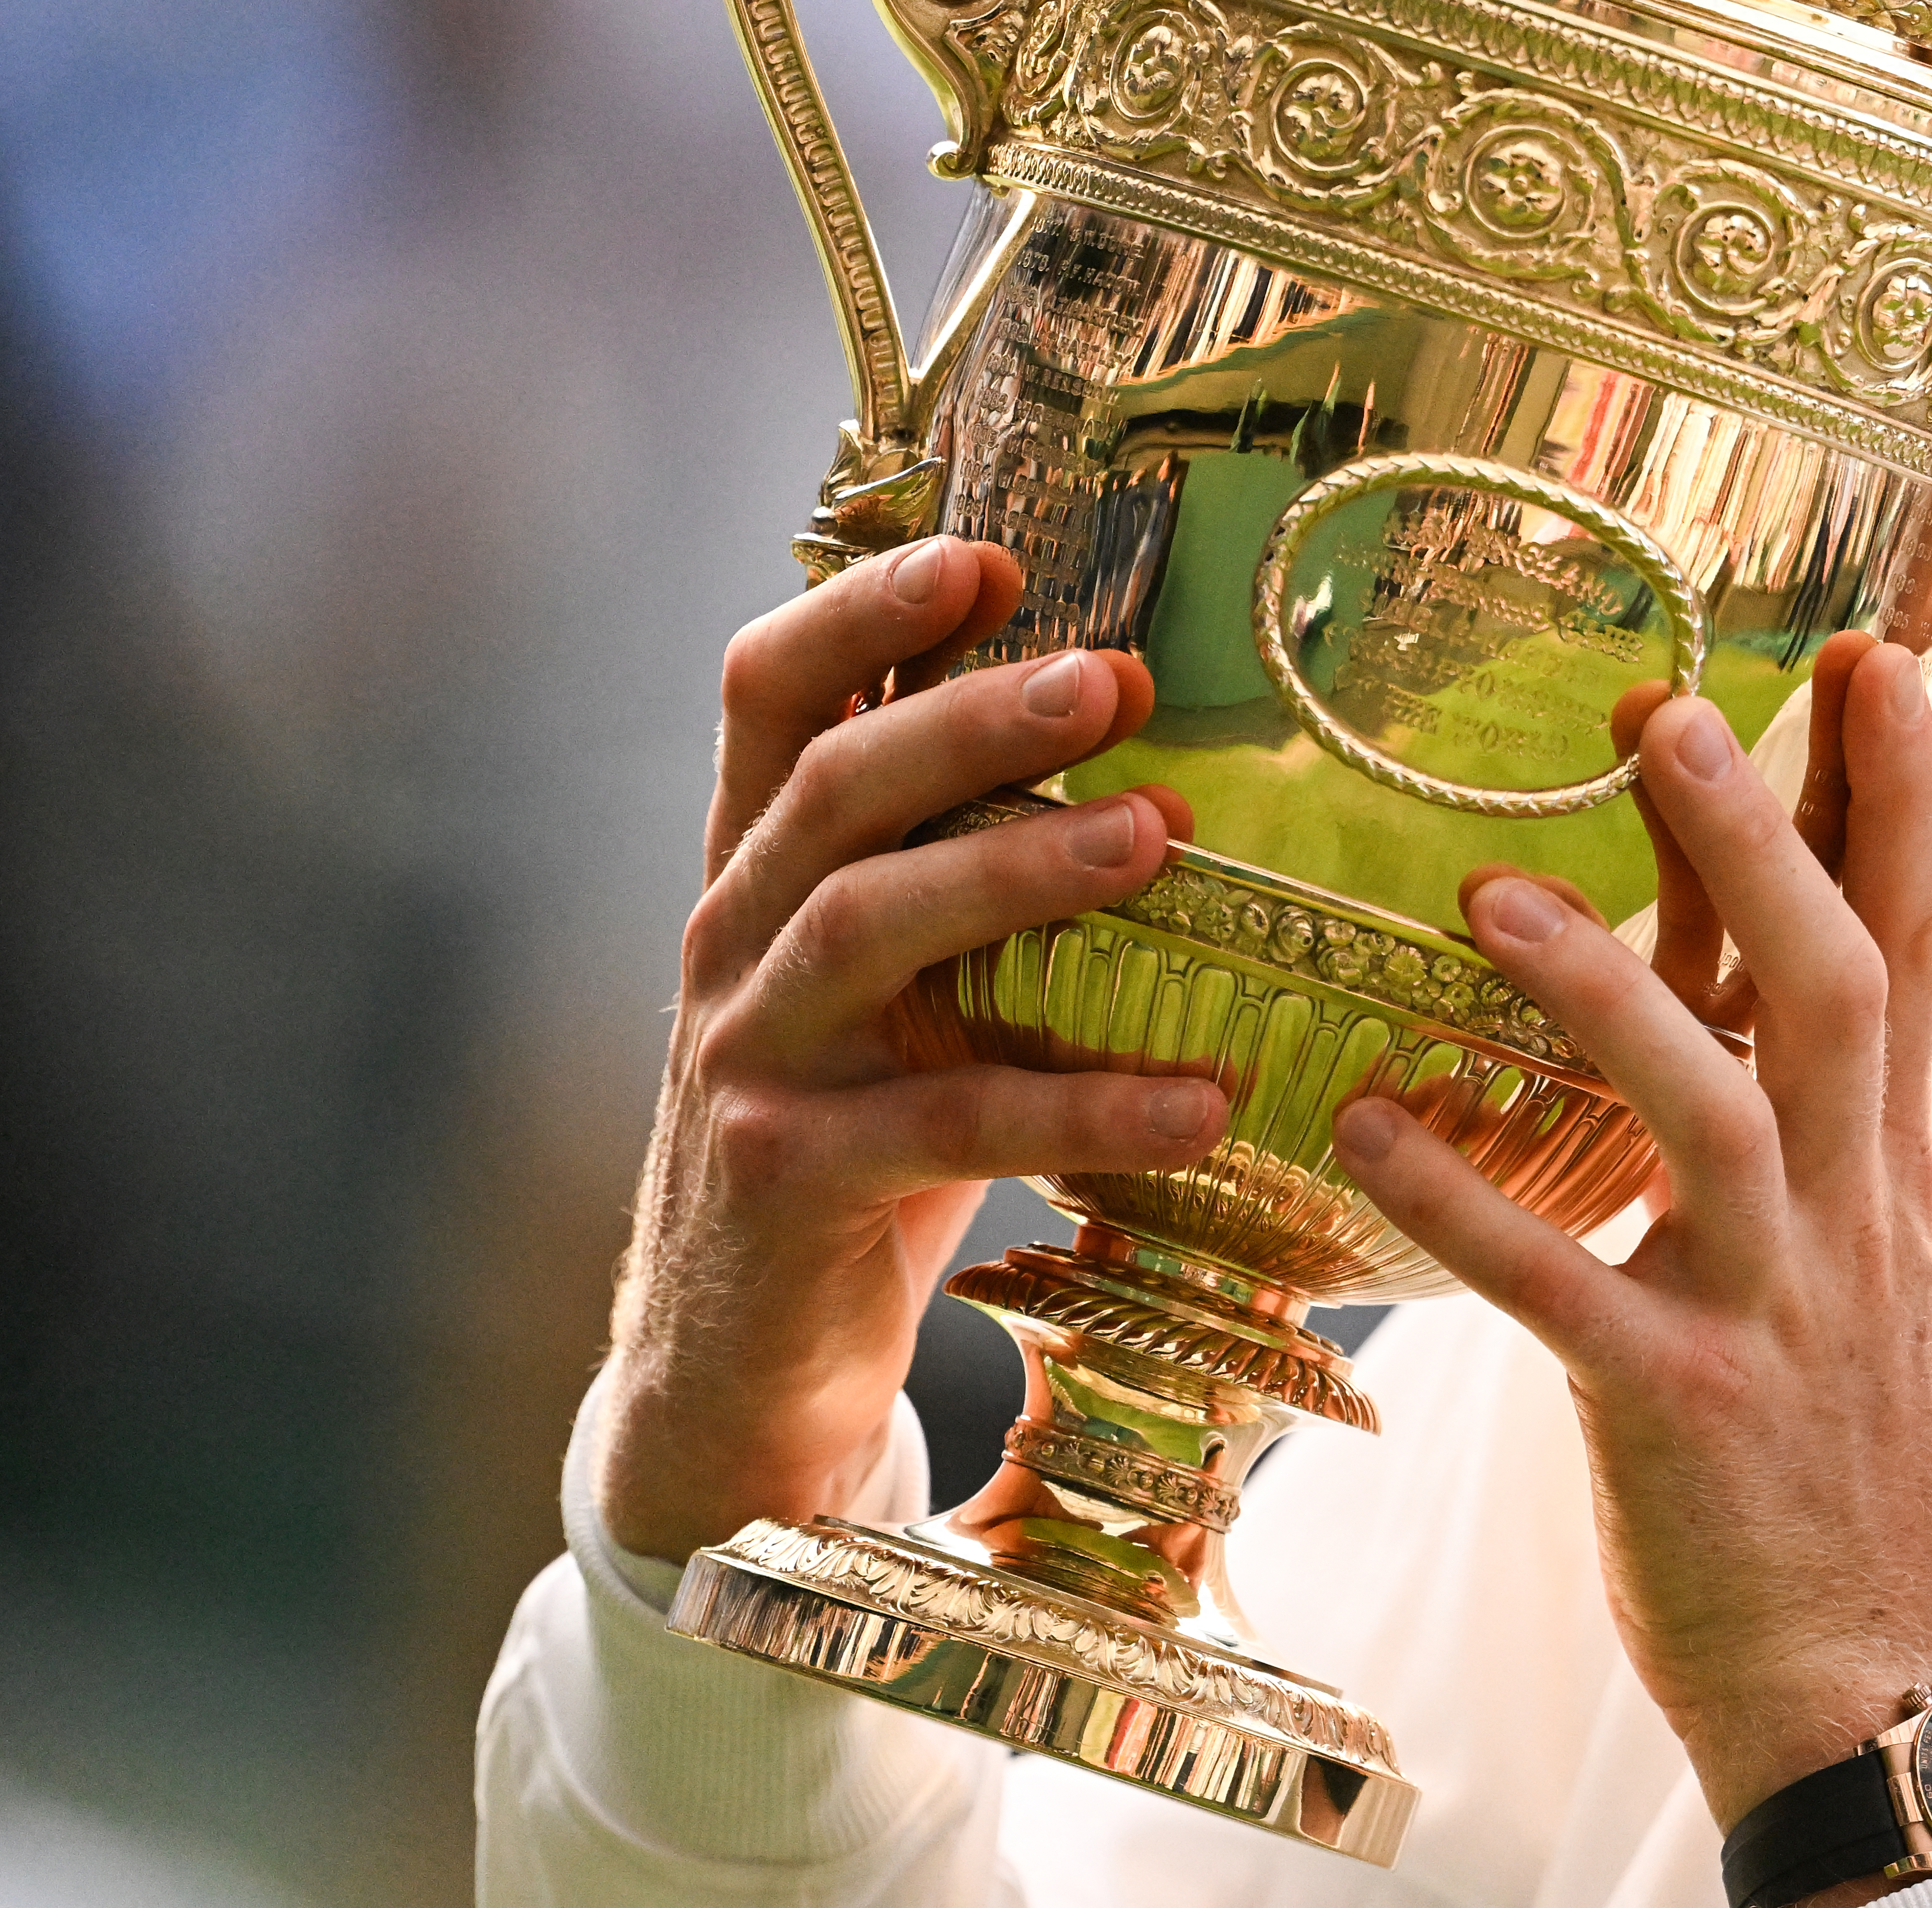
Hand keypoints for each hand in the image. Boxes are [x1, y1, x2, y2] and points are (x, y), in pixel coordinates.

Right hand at [597, 534, 1228, 1566]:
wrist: (740, 1373)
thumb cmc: (860, 1141)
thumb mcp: (903, 994)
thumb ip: (969, 886)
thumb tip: (1167, 781)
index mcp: (758, 872)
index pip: (770, 693)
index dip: (861, 610)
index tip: (984, 558)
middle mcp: (732, 941)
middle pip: (835, 786)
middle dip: (970, 718)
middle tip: (1110, 678)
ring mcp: (748, 1059)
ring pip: (869, 924)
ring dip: (1016, 869)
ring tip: (1156, 841)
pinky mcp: (786, 1178)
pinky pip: (944, 1124)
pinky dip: (1080, 1108)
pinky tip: (1199, 1100)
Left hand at [1335, 633, 1931, 1836]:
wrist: (1869, 1676)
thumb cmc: (1831, 1450)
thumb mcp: (1851, 1252)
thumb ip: (1800, 1105)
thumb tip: (1745, 953)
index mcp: (1886, 1163)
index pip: (1916, 939)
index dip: (1903, 794)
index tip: (1871, 653)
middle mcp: (1849, 1210)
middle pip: (1834, 983)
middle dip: (1766, 838)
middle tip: (1675, 707)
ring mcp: (1770, 1308)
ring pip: (1713, 1113)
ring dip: (1610, 993)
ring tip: (1490, 893)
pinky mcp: (1675, 1410)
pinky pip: (1560, 1291)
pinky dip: (1466, 1206)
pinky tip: (1370, 1128)